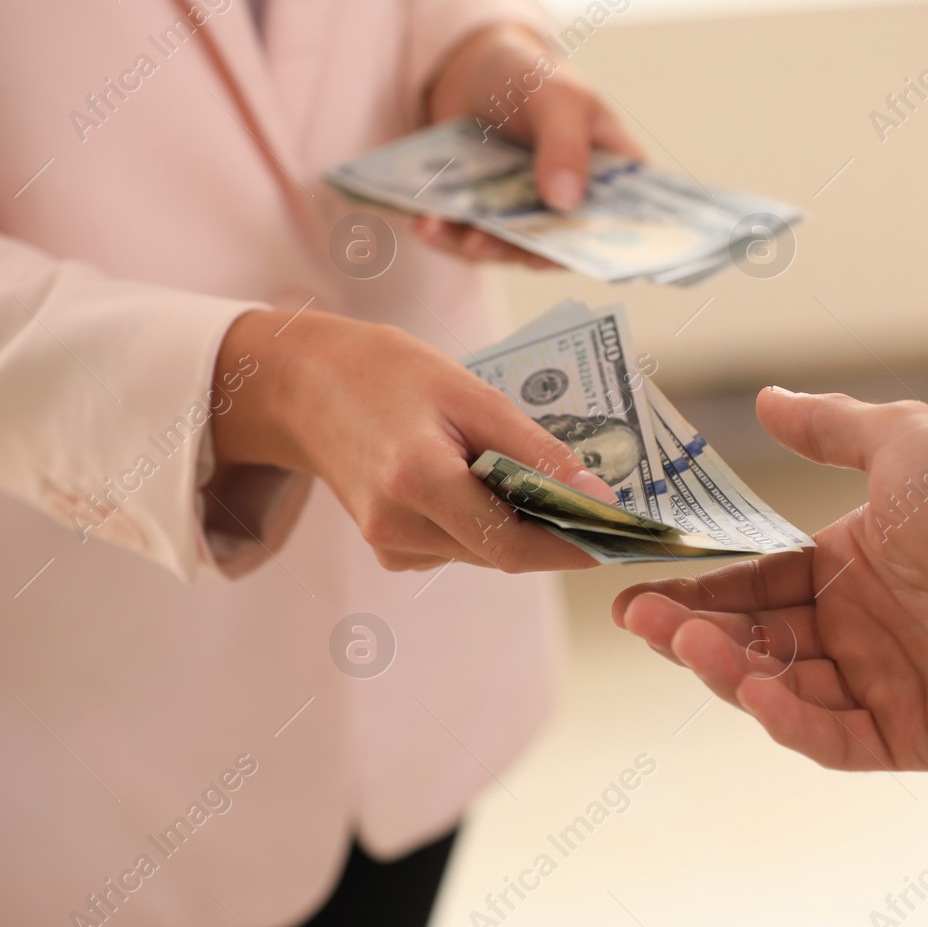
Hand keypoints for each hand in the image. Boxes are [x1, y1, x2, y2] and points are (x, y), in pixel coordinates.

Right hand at [211, 308, 614, 571]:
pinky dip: (485, 520)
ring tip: (539, 475)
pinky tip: (478, 477)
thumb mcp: (469, 392)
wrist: (302, 385)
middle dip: (557, 532)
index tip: (625, 538)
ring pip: (484, 552)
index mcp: (416, 480)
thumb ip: (534, 449)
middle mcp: (397, 525)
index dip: (576, 548)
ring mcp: (387, 543)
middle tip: (605, 502)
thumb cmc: (386, 373)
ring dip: (521, 523)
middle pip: (504, 553)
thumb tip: (599, 496)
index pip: (515, 543)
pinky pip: (458, 545)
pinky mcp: (387, 547)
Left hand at [417, 21, 642, 265]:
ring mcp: (530, 218)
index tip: (567, 254)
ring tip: (437, 226)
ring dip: (472, 245)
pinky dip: (448, 235)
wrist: (474, 69)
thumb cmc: (529, 73)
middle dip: (516, 250)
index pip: (621, 224)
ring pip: (509, 250)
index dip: (604, 247)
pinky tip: (424, 221)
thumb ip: (565, 145)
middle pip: (558, 247)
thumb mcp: (556, 97)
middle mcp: (575, 208)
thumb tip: (564, 203)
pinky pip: (472, 240)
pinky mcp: (490, 221)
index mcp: (614, 178)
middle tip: (481, 242)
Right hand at [613, 389, 927, 769]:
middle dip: (694, 635)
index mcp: (849, 572)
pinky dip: (790, 719)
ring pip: (784, 693)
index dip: (698, 594)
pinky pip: (836, 737)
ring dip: (730, 672)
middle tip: (644, 622)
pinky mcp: (914, 736)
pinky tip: (754, 690)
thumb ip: (827, 425)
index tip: (637, 596)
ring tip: (690, 644)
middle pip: (756, 645)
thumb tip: (765, 397)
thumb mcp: (897, 443)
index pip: (754, 591)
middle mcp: (859, 634)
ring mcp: (884, 688)